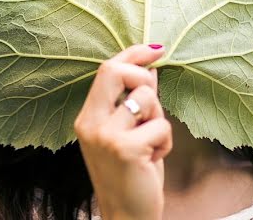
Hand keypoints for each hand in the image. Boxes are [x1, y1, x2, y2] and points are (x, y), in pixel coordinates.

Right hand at [74, 44, 170, 219]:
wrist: (126, 215)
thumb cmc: (130, 174)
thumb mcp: (128, 133)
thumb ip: (133, 101)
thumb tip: (150, 69)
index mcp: (87, 116)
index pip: (106, 70)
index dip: (132, 55)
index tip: (156, 49)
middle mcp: (90, 122)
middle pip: (116, 71)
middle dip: (144, 78)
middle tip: (152, 106)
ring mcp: (105, 135)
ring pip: (147, 98)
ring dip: (159, 119)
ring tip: (151, 143)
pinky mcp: (125, 148)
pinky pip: (161, 125)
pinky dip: (165, 141)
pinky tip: (154, 159)